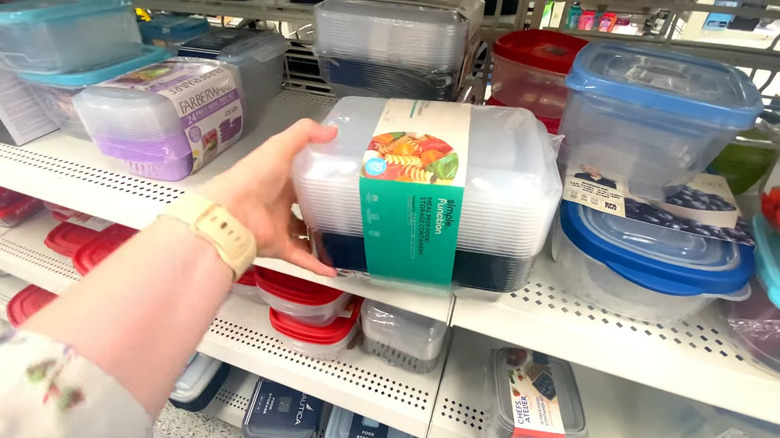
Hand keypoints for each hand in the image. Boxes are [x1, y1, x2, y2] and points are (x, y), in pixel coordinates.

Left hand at [200, 119, 337, 276]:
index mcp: (280, 177)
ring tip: (347, 240)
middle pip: (306, 206)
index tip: (346, 178)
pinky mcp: (279, 247)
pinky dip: (317, 265)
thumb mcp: (280, 146)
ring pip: (305, 234)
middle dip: (325, 209)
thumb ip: (305, 133)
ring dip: (322, 239)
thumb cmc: (256, 177)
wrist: (232, 212)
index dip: (321, 175)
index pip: (303, 176)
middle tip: (352, 211)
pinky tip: (335, 271)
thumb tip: (333, 131)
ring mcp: (280, 226)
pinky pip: (302, 258)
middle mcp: (280, 202)